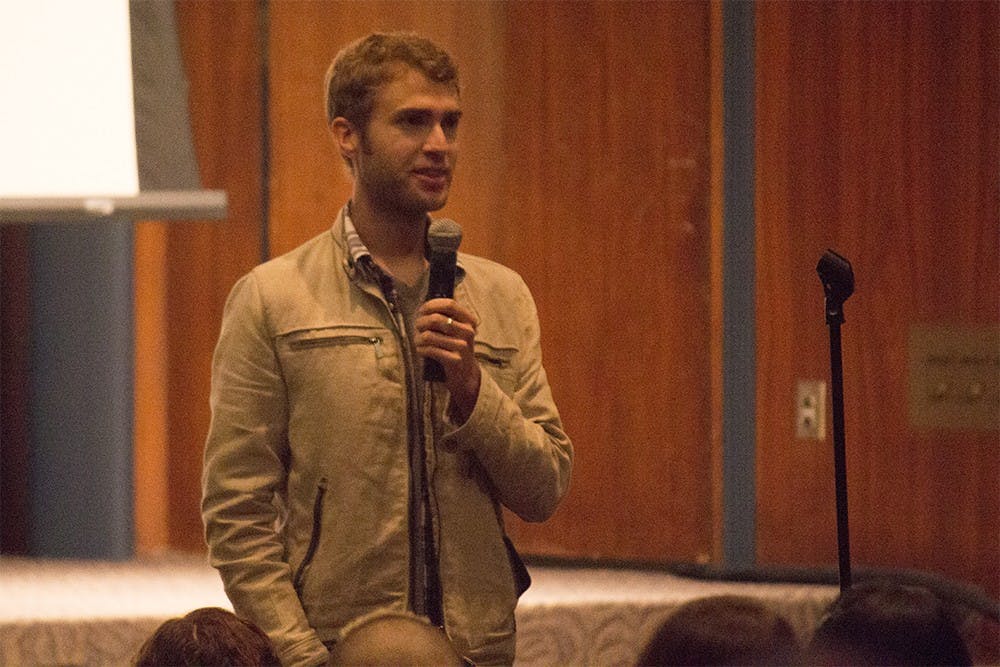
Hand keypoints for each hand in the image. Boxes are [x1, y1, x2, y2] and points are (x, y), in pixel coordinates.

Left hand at [414, 298, 480, 421]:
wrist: (465, 375)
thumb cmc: (455, 349)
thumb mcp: (456, 331)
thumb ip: (445, 317)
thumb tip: (424, 307)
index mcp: (468, 321)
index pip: (450, 304)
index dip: (432, 305)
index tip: (422, 310)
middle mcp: (468, 331)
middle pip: (436, 319)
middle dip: (420, 323)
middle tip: (416, 328)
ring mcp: (462, 346)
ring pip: (430, 335)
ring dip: (418, 338)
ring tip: (417, 341)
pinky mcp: (455, 360)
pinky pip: (431, 350)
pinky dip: (421, 349)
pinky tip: (421, 350)